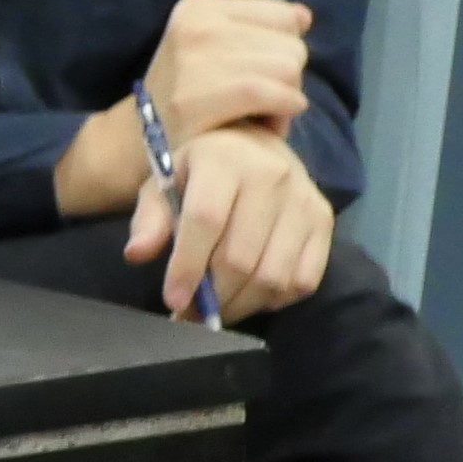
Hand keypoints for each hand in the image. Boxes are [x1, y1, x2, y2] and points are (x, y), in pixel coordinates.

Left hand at [127, 124, 334, 322]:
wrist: (252, 147)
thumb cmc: (198, 172)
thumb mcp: (163, 184)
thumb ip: (149, 219)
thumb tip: (137, 254)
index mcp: (224, 159)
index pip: (206, 220)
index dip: (187, 266)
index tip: (173, 301)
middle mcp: (272, 175)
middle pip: (241, 257)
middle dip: (213, 296)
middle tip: (191, 314)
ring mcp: (304, 199)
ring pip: (274, 275)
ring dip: (241, 305)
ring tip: (217, 310)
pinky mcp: (325, 220)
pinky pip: (303, 279)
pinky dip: (274, 299)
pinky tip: (250, 295)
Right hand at [134, 0, 312, 147]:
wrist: (139, 139)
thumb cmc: (194, 93)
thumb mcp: (220, 48)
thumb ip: (264, 28)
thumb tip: (303, 16)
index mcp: (199, 7)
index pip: (285, 17)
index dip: (283, 51)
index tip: (260, 75)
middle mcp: (193, 26)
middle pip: (292, 46)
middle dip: (286, 80)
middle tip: (260, 103)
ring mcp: (190, 61)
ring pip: (287, 69)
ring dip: (285, 100)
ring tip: (260, 115)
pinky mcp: (193, 99)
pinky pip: (266, 92)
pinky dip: (282, 110)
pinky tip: (270, 125)